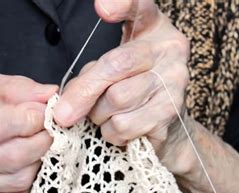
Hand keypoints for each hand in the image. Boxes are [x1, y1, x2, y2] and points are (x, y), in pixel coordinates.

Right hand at [0, 69, 56, 192]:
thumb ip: (15, 87)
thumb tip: (51, 94)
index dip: (29, 119)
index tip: (45, 111)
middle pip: (11, 156)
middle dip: (42, 140)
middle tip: (51, 127)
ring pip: (18, 179)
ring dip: (40, 158)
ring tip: (39, 140)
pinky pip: (15, 192)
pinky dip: (30, 174)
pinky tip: (26, 158)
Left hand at [53, 0, 189, 154]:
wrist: (165, 127)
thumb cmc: (130, 89)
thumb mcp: (110, 70)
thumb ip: (90, 75)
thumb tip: (66, 107)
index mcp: (153, 28)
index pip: (140, 7)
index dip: (121, 4)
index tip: (102, 8)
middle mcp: (170, 49)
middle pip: (116, 64)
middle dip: (83, 92)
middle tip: (63, 114)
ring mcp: (175, 80)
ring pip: (117, 99)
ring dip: (99, 115)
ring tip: (104, 116)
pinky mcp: (171, 112)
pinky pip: (124, 125)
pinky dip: (111, 133)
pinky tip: (117, 129)